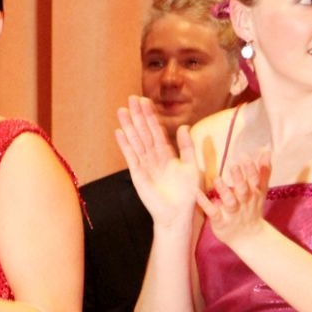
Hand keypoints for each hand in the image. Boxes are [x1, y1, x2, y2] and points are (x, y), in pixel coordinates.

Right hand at [116, 96, 200, 227]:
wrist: (177, 214)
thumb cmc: (187, 193)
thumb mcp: (192, 166)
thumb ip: (187, 147)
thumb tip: (184, 126)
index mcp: (167, 153)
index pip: (157, 131)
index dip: (151, 116)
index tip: (146, 101)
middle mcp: (154, 156)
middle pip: (144, 132)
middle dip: (138, 116)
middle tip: (131, 98)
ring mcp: (144, 164)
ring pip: (136, 141)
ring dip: (129, 126)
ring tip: (122, 111)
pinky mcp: (137, 174)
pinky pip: (131, 156)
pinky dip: (125, 145)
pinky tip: (119, 132)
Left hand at [196, 149, 270, 246]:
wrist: (248, 238)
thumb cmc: (252, 208)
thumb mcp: (260, 191)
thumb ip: (263, 170)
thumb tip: (267, 149)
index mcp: (253, 194)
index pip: (254, 180)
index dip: (251, 169)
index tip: (245, 156)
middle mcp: (244, 203)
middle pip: (243, 190)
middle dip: (239, 178)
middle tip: (234, 164)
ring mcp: (232, 213)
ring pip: (229, 202)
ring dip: (224, 191)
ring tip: (217, 179)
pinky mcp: (220, 221)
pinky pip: (212, 212)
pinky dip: (205, 203)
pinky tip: (197, 193)